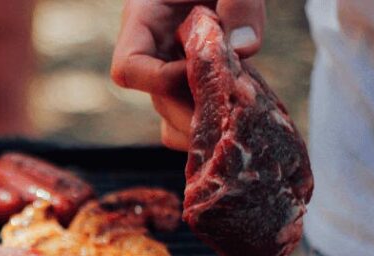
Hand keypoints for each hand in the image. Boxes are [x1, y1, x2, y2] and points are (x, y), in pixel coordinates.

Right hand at [111, 1, 265, 150]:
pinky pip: (192, 118)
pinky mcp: (195, 81)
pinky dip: (215, 124)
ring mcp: (174, 70)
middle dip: (194, 110)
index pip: (129, 68)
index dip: (160, 80)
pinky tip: (244, 114)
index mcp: (145, 19)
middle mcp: (155, 51)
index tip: (201, 70)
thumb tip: (245, 49)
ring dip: (205, 124)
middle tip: (235, 110)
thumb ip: (240, 1)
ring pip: (174, 117)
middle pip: (158, 101)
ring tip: (241, 116)